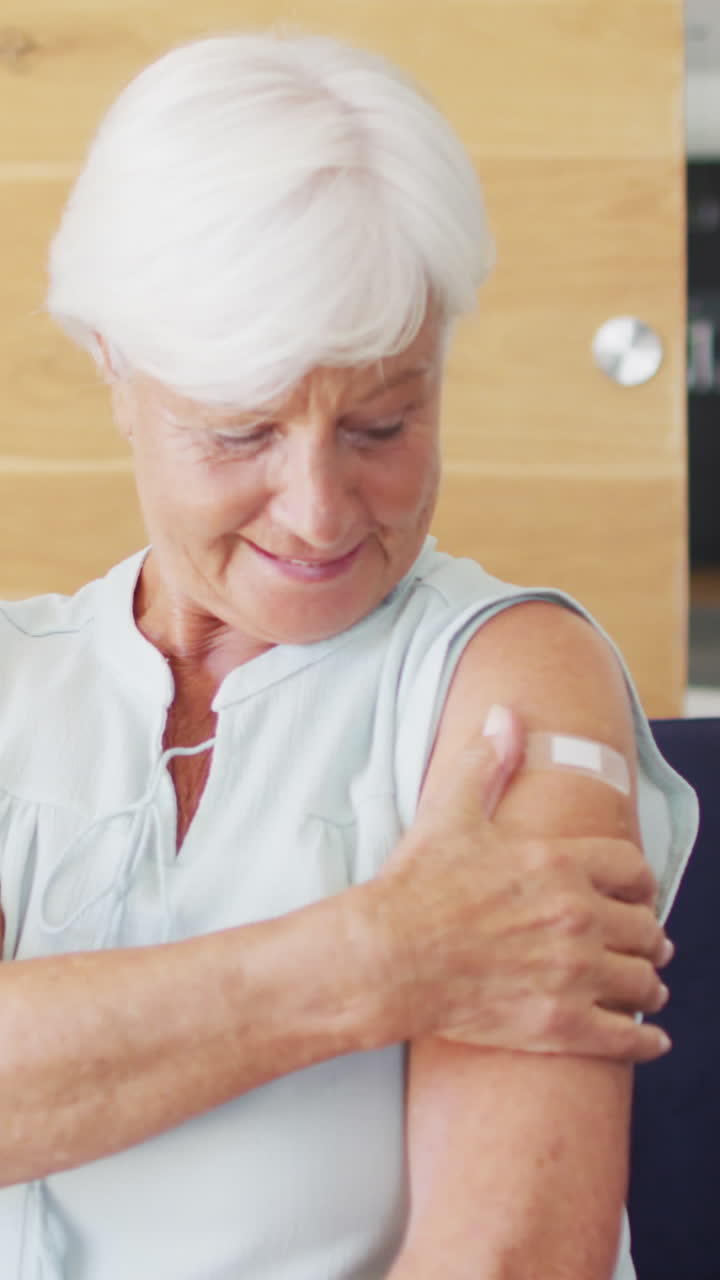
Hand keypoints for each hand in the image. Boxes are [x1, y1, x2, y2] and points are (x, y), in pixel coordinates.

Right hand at [372, 709, 671, 1061]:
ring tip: (646, 985)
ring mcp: (573, 974)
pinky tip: (650, 1040)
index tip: (638, 893)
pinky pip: (625, 1036)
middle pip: (645, 928)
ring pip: (642, 980)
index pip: (633, 871)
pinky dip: (645, 1041)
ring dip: (649, 981)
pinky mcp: (560, 1025)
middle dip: (646, 935)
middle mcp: (577, 917)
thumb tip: (506, 715)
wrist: (387, 957)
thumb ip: (488, 762)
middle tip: (645, 942)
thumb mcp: (452, 811)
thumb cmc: (417, 884)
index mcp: (560, 863)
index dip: (641, 882)